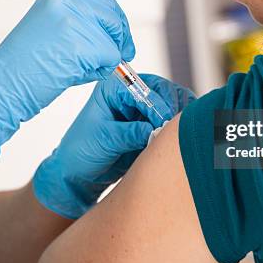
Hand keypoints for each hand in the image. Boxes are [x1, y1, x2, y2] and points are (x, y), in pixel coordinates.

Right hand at [0, 0, 134, 162]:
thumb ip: (81, 26)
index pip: (104, 4)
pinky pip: (109, 59)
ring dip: (106, 59)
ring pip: (112, 41)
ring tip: (82, 70)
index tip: (121, 40)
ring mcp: (74, 23)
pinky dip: (101, 71)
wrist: (1, 87)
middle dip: (122, 38)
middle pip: (113, 17)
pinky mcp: (81, 46)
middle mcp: (66, 3)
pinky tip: (78, 76)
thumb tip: (111, 35)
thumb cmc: (23, 67)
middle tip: (124, 55)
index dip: (116, 24)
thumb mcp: (53, 32)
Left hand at [33, 74, 195, 218]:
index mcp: (113, 89)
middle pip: (162, 89)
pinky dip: (179, 124)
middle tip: (173, 126)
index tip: (162, 122)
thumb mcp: (104, 141)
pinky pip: (172, 118)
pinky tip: (182, 134)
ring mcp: (142, 108)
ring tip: (181, 130)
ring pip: (172, 101)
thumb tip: (155, 130)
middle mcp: (130, 94)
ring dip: (179, 113)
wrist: (80, 174)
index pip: (142, 88)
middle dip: (171, 105)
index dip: (155, 104)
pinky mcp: (151, 124)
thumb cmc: (82, 152)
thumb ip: (129, 133)